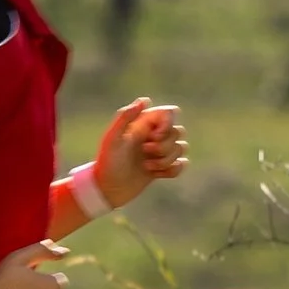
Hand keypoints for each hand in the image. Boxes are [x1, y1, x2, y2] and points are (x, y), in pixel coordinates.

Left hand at [92, 97, 184, 211]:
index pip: (170, 113)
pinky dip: (173, 170)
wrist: (107, 189)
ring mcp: (159, 152)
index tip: (154, 135)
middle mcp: (153, 135)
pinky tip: (156, 175)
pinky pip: (182, 164)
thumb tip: (145, 100)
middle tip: (144, 152)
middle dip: (165, 145)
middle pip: (178, 131)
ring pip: (181, 148)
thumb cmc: (107, 161)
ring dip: (166, 160)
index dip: (167, 124)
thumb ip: (125, 116)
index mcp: (143, 124)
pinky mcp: (162, 167)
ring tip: (146, 167)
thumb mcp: (113, 138)